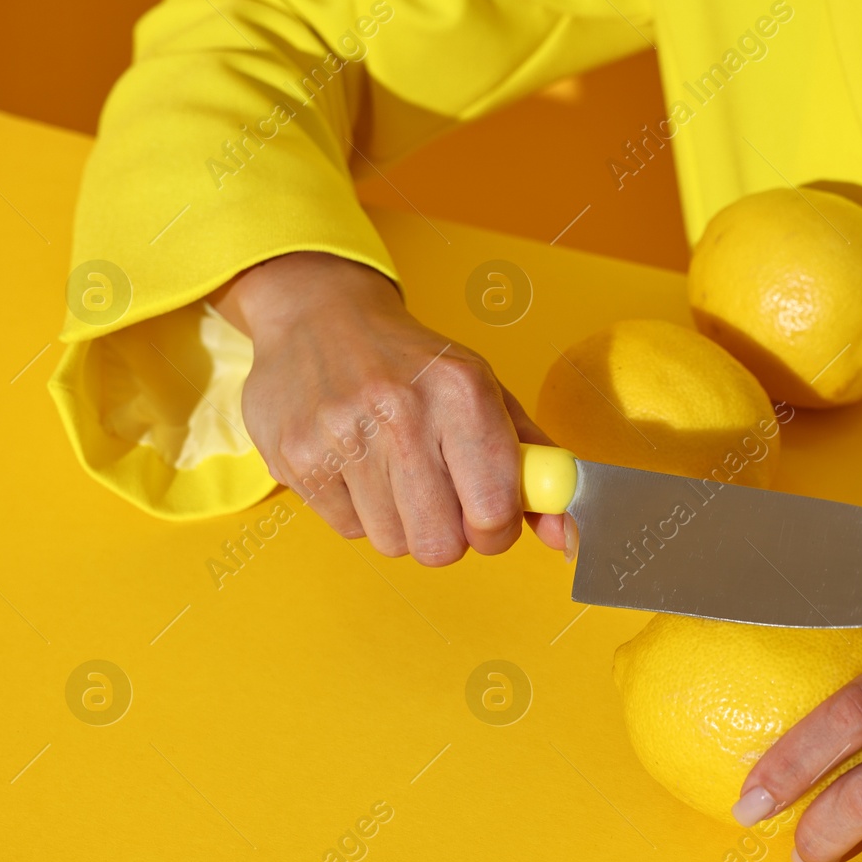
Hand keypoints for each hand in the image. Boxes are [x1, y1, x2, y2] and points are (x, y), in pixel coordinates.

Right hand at [212, 251, 568, 561]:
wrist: (321, 315)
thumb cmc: (416, 363)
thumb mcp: (486, 393)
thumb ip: (533, 466)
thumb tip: (566, 538)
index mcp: (463, 392)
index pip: (493, 511)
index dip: (496, 531)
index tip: (488, 518)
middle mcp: (402, 411)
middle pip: (439, 546)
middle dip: (447, 535)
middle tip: (441, 499)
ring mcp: (342, 435)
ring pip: (392, 543)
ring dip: (401, 523)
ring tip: (393, 472)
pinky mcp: (295, 457)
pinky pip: (347, 531)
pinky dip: (359, 512)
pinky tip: (357, 466)